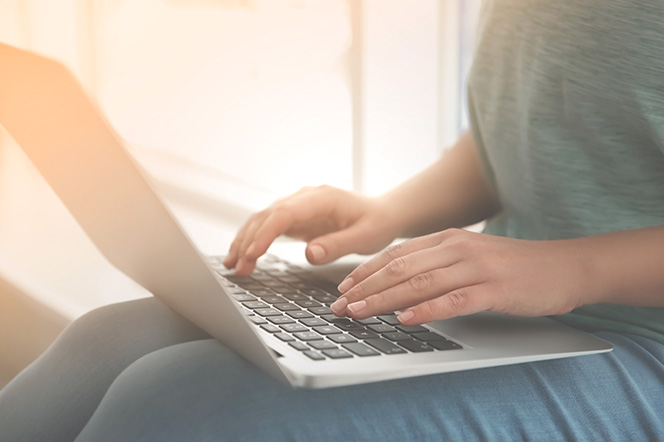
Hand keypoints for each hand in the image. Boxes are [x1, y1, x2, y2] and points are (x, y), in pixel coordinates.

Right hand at [224, 185, 400, 274]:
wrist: (383, 214)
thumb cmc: (376, 223)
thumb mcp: (365, 237)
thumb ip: (337, 245)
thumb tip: (309, 254)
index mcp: (321, 198)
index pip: (284, 213)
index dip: (265, 233)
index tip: (253, 253)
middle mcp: (305, 198)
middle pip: (267, 215)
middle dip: (248, 241)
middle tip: (238, 268)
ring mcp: (298, 206)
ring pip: (262, 220)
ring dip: (245, 241)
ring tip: (233, 266)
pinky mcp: (295, 217)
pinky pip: (268, 227)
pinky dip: (253, 241)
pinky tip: (242, 257)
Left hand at [330, 228, 586, 324]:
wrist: (563, 266)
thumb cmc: (512, 266)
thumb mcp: (469, 256)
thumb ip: (436, 264)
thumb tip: (397, 284)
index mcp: (447, 239)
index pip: (395, 255)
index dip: (365, 272)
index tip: (342, 289)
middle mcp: (456, 248)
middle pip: (399, 269)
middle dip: (364, 289)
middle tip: (340, 307)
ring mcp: (475, 266)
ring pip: (419, 283)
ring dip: (383, 300)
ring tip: (359, 313)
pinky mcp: (494, 288)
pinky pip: (453, 300)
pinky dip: (426, 310)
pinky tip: (406, 320)